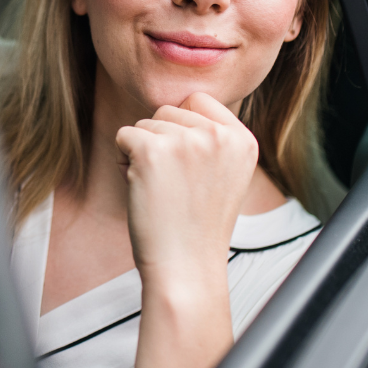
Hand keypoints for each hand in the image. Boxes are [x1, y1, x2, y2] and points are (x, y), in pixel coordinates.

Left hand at [115, 92, 259, 279]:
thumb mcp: (223, 174)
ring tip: (161, 190)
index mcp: (243, 140)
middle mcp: (219, 136)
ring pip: (144, 124)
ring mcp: (187, 141)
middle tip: (173, 184)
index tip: (188, 167)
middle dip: (160, 141)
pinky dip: (123, 160)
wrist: (185, 268)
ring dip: (142, 153)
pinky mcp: (153, 151)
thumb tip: (176, 104)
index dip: (182, 128)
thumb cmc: (196, 225)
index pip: (199, 99)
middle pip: (169, 110)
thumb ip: (210, 137)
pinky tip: (142, 188)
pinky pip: (123, 135)